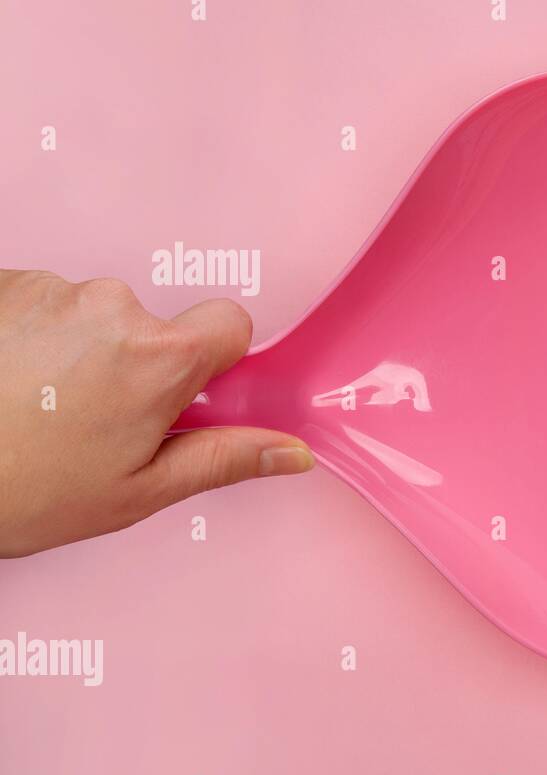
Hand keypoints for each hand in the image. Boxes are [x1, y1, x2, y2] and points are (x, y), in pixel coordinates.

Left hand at [0, 269, 313, 556]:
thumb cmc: (22, 491)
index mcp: (158, 360)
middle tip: (95, 421)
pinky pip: (41, 303)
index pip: (231, 322)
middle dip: (137, 363)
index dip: (218, 358)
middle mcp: (109, 308)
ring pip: (94, 315)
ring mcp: (49, 290)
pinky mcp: (2, 283)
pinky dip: (31, 335)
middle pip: (155, 323)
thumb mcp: (138, 491)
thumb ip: (223, 460)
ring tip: (37, 406)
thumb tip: (289, 453)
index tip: (189, 392)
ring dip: (78, 350)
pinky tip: (8, 382)